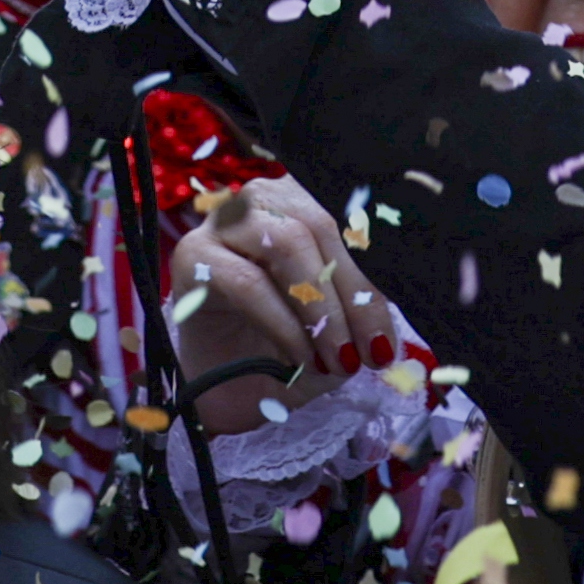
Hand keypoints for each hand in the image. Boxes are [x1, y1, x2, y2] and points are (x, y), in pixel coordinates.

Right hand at [164, 173, 404, 409]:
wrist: (230, 385)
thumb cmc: (290, 345)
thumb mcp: (340, 327)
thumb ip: (364, 310)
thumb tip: (390, 327)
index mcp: (307, 200)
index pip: (352, 217)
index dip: (378, 273)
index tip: (389, 339)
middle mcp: (265, 198)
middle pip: (322, 224)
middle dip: (352, 295)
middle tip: (368, 353)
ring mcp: (224, 221)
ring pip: (286, 242)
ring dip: (318, 307)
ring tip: (334, 358)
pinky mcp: (193, 254)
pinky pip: (248, 281)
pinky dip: (282, 323)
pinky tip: (299, 356)